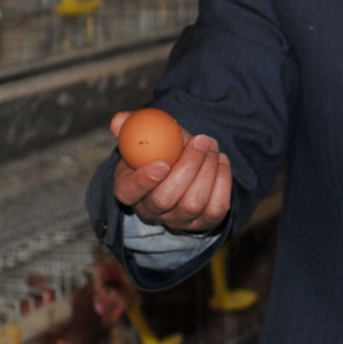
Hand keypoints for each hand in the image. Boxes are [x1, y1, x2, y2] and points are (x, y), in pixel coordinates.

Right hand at [111, 112, 232, 235]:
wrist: (182, 168)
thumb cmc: (159, 152)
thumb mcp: (142, 139)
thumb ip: (130, 127)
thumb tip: (119, 120)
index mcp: (129, 190)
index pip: (129, 192)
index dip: (144, 180)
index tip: (163, 163)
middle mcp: (152, 211)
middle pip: (165, 199)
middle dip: (187, 168)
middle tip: (200, 141)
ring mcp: (178, 220)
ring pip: (193, 204)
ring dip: (207, 171)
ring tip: (211, 145)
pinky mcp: (203, 223)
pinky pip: (216, 208)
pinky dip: (223, 182)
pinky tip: (221, 160)